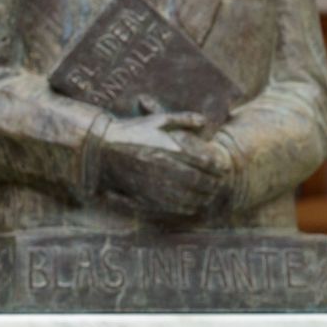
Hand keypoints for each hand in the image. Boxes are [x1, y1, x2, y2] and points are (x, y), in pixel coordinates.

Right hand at [97, 112, 229, 217]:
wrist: (101, 148)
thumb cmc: (132, 131)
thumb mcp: (157, 120)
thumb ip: (183, 120)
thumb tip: (204, 122)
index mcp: (170, 147)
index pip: (206, 161)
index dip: (219, 166)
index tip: (224, 167)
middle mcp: (164, 166)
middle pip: (200, 181)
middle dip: (213, 184)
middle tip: (220, 184)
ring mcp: (155, 183)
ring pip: (189, 196)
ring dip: (203, 197)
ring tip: (210, 195)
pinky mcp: (146, 196)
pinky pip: (172, 206)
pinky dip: (187, 207)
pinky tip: (193, 204)